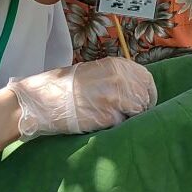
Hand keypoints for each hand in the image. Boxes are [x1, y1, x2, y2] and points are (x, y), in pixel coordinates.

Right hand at [7, 57, 156, 139]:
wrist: (43, 99)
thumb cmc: (65, 86)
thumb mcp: (93, 71)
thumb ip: (115, 77)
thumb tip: (135, 88)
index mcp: (116, 65)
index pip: (146, 79)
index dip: (148, 93)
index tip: (146, 102)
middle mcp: (119, 79)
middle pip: (144, 97)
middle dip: (140, 108)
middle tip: (131, 115)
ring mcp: (115, 98)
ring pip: (137, 111)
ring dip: (129, 117)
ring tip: (112, 117)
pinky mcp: (108, 116)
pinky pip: (121, 124)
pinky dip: (114, 126)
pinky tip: (100, 122)